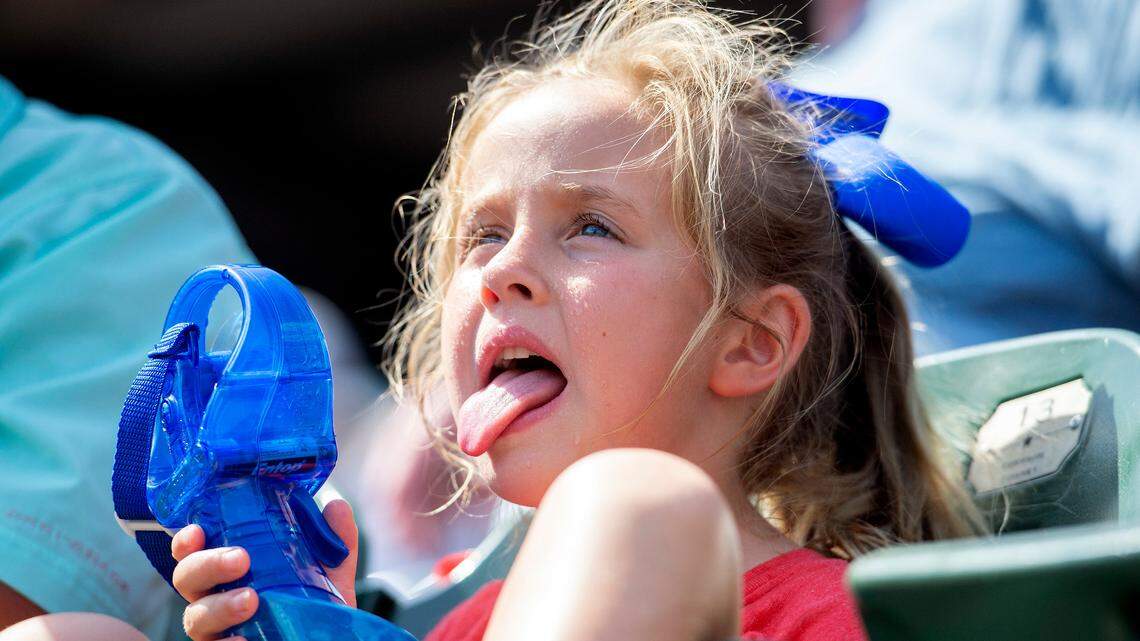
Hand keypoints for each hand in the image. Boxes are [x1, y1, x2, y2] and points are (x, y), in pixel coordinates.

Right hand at [170, 499, 358, 640]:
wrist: (328, 636)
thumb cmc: (316, 602)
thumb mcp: (329, 568)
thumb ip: (333, 538)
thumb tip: (336, 506)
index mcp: (228, 569)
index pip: (192, 551)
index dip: (186, 540)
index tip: (198, 530)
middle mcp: (214, 597)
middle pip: (186, 578)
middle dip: (207, 564)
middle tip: (241, 559)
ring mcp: (218, 629)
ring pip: (195, 618)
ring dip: (219, 606)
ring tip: (250, 600)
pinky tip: (243, 638)